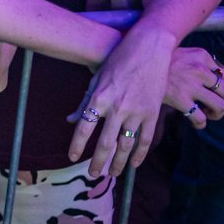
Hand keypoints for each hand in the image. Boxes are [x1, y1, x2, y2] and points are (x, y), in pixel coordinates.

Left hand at [67, 25, 173, 176]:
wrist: (149, 48)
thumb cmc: (118, 61)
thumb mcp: (96, 79)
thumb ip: (85, 103)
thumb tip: (70, 121)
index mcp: (99, 97)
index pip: (84, 127)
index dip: (77, 145)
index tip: (72, 158)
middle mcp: (117, 107)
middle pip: (105, 142)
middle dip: (98, 162)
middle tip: (93, 175)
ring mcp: (136, 111)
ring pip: (126, 145)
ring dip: (119, 162)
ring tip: (113, 174)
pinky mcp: (153, 112)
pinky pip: (146, 138)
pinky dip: (140, 153)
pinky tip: (134, 163)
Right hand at [162, 45, 223, 129]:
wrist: (135, 63)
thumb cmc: (156, 59)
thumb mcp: (180, 51)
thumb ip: (196, 60)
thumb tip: (212, 72)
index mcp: (201, 55)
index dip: (219, 84)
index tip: (210, 88)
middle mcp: (200, 70)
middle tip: (212, 104)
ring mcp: (191, 86)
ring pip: (220, 106)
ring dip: (217, 114)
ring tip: (207, 114)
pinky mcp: (180, 99)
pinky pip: (200, 118)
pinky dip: (201, 123)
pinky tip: (196, 122)